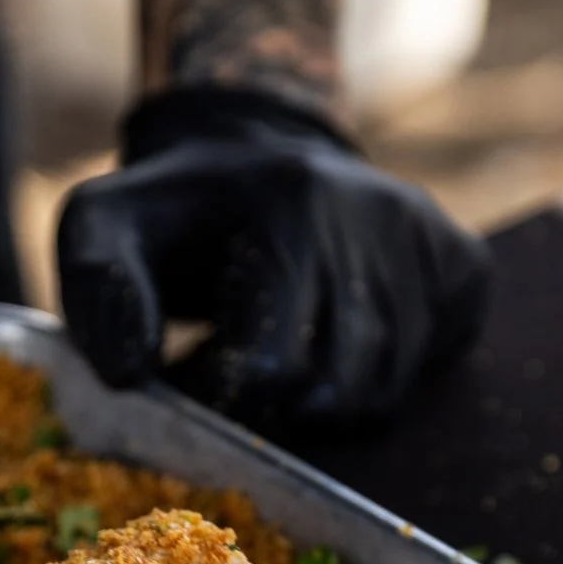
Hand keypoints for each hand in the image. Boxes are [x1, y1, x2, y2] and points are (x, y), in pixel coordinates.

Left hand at [57, 86, 493, 432]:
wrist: (249, 153)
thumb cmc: (169, 213)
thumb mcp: (101, 225)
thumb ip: (99, 292)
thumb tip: (131, 373)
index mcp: (290, 200)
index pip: (278, 365)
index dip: (231, 394)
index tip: (200, 374)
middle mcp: (376, 212)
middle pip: (347, 385)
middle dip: (288, 410)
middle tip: (245, 384)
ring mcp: (427, 237)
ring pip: (393, 384)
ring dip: (333, 402)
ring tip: (285, 366)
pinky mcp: (462, 262)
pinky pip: (437, 359)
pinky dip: (389, 375)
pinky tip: (342, 340)